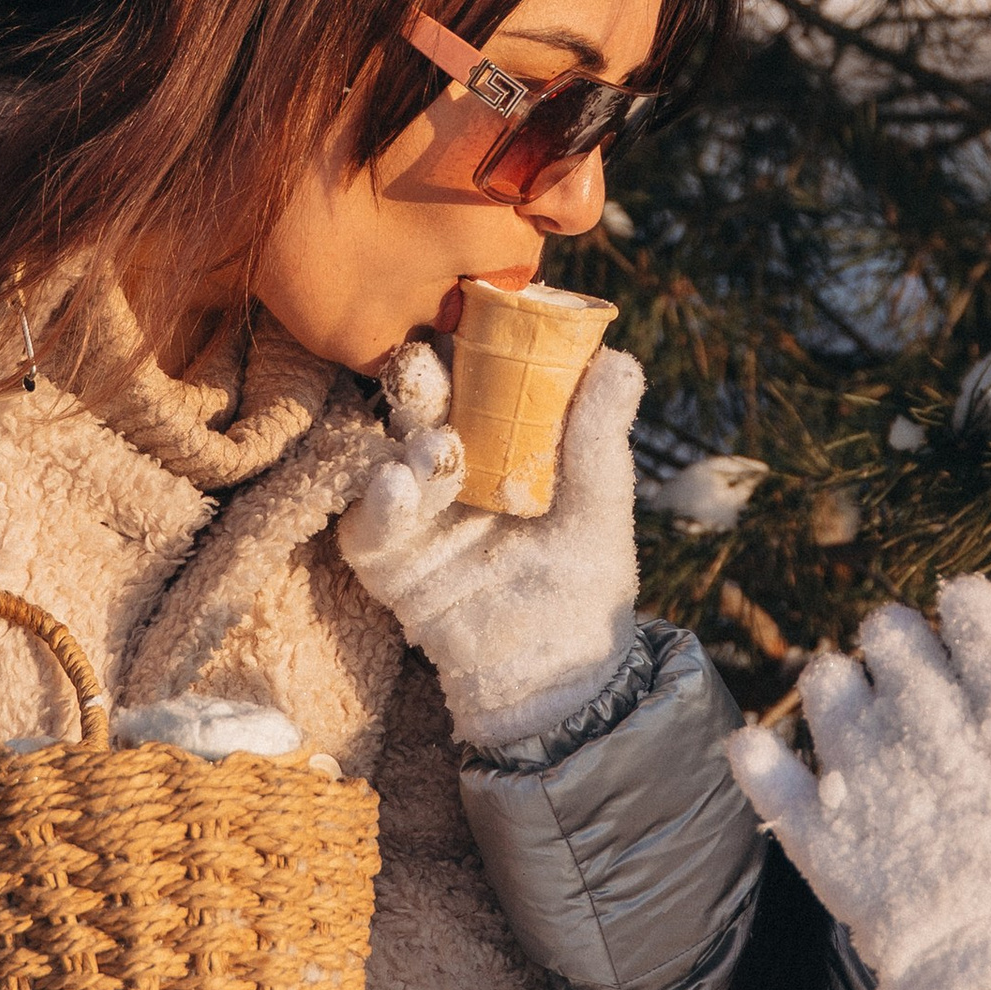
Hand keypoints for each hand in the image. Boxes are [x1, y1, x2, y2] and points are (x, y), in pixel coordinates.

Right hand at [338, 339, 644, 745]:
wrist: (558, 674)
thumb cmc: (584, 583)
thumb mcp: (600, 508)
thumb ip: (599, 439)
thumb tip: (621, 359)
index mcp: (499, 440)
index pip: (477, 379)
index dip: (471, 347)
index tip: (473, 315)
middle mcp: (449, 465)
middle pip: (423, 406)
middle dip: (420, 380)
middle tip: (425, 364)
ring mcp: (414, 512)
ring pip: (391, 455)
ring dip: (407, 441)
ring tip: (435, 445)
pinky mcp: (389, 562)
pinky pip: (370, 526)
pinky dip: (378, 504)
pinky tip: (395, 484)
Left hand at [727, 576, 990, 989]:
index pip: (969, 608)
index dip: (966, 609)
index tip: (968, 625)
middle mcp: (930, 724)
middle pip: (890, 634)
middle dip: (900, 644)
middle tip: (911, 677)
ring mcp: (869, 776)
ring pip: (826, 681)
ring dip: (839, 688)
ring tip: (855, 719)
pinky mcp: (822, 835)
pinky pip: (766, 769)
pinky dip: (759, 755)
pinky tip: (763, 751)